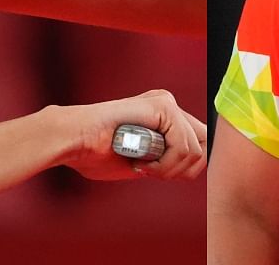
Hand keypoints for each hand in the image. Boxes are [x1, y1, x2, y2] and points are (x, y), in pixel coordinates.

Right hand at [58, 89, 206, 181]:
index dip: (183, 169)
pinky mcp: (163, 106)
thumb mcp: (141, 160)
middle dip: (183, 169)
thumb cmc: (96, 153)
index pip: (198, 145)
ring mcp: (166, 103)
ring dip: (170, 169)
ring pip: (195, 150)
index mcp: (163, 117)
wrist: (73, 141)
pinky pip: (183, 146)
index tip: (153, 174)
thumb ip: (165, 160)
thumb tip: (194, 169)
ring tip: (142, 167)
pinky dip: (165, 164)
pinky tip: (142, 164)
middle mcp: (168, 106)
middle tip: (152, 172)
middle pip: (204, 145)